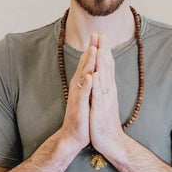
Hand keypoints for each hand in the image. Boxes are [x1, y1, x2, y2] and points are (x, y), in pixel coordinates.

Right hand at [60, 34, 97, 150]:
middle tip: (95, 34)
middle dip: (90, 50)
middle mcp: (78, 88)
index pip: (87, 64)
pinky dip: (87, 85)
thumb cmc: (82, 117)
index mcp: (82, 85)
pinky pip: (83, 95)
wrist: (73, 137)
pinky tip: (91, 77)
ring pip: (83, 77)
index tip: (98, 35)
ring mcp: (78, 97)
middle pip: (84, 65)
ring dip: (88, 63)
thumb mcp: (86, 97)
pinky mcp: (80, 108)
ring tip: (93, 49)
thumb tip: (91, 71)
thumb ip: (87, 84)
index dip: (92, 49)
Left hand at [90, 34, 124, 157]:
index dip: (103, 51)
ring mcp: (105, 100)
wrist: (110, 142)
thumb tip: (100, 75)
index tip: (101, 37)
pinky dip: (97, 84)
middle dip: (103, 51)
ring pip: (103, 78)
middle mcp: (108, 91)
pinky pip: (98, 95)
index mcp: (107, 89)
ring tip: (100, 48)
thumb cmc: (104, 122)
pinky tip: (95, 75)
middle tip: (101, 34)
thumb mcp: (103, 101)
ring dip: (102, 63)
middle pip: (106, 68)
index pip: (106, 66)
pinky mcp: (100, 110)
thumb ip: (103, 88)